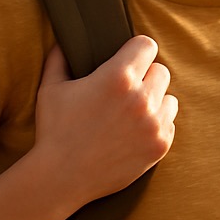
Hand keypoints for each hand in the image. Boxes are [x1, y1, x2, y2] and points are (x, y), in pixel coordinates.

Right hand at [28, 35, 176, 209]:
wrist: (62, 177)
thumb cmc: (54, 130)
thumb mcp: (50, 88)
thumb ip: (59, 58)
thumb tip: (63, 42)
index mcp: (117, 76)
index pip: (147, 45)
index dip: (137, 50)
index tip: (130, 58)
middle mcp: (141, 98)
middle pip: (161, 71)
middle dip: (146, 76)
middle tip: (127, 90)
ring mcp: (153, 124)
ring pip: (169, 98)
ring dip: (155, 101)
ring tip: (133, 112)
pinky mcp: (159, 146)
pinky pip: (169, 124)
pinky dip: (156, 125)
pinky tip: (135, 131)